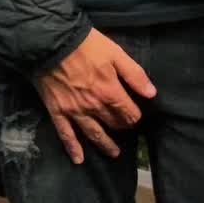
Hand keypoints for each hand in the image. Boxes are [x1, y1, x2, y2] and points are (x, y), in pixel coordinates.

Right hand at [35, 29, 155, 163]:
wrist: (52, 42)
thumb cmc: (86, 45)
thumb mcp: (115, 53)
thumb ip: (134, 74)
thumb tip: (151, 94)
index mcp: (110, 92)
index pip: (128, 113)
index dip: (134, 116)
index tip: (136, 116)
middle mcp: (94, 107)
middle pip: (112, 123)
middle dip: (121, 126)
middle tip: (125, 128)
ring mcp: (75, 111)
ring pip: (93, 134)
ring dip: (105, 144)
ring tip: (114, 153)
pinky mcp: (58, 111)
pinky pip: (66, 134)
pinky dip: (73, 148)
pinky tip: (79, 159)